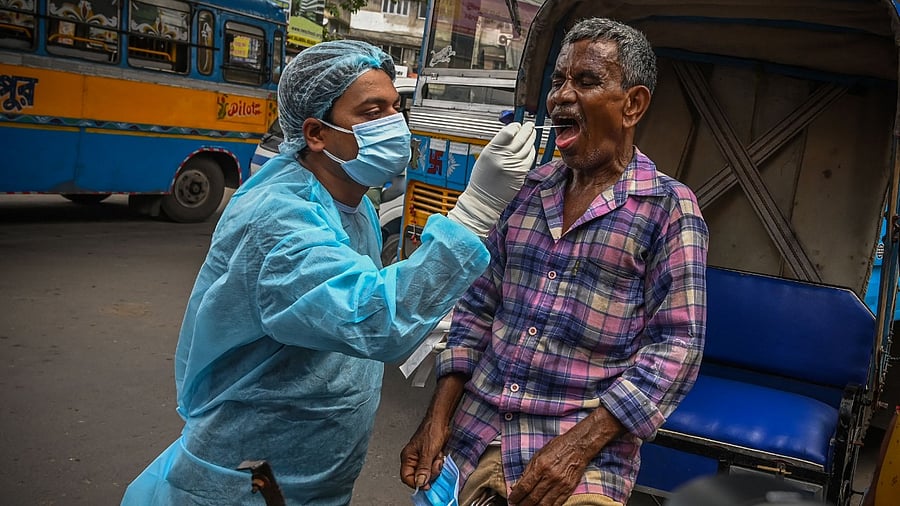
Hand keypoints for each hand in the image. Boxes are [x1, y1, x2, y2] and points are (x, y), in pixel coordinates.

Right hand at [400, 418, 450, 489]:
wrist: (441, 422)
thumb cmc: (431, 431)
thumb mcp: (428, 452)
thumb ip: (423, 469)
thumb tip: (420, 483)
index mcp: (407, 458)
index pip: (406, 477)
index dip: (416, 483)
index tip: (426, 485)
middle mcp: (413, 460)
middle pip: (419, 477)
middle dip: (430, 472)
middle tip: (435, 464)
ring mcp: (422, 459)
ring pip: (428, 473)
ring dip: (436, 467)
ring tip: (438, 456)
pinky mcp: (430, 458)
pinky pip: (434, 468)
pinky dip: (438, 463)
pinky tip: (440, 455)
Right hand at [447, 122, 535, 236]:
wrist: (484, 199)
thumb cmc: (482, 179)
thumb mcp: (485, 156)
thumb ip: (498, 144)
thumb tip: (512, 133)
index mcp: (492, 151)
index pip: (508, 132)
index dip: (515, 126)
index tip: (516, 125)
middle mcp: (505, 158)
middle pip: (521, 138)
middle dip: (527, 129)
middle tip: (529, 125)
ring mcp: (515, 166)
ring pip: (528, 147)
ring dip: (531, 138)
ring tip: (531, 133)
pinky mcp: (522, 173)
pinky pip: (530, 158)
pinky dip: (531, 150)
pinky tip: (530, 148)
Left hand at [507, 432, 589, 505]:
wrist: (578, 446)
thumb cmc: (557, 448)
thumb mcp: (538, 455)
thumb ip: (527, 471)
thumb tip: (517, 486)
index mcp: (541, 466)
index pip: (524, 487)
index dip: (516, 496)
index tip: (511, 499)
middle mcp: (551, 476)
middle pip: (533, 498)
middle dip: (522, 505)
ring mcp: (561, 484)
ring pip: (544, 504)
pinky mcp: (569, 489)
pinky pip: (556, 504)